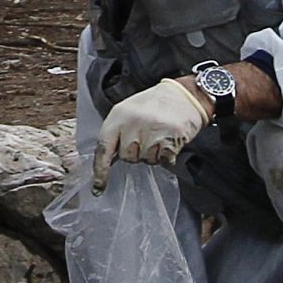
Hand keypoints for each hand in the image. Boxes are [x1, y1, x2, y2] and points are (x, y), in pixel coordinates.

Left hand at [91, 78, 212, 194]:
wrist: (185, 94)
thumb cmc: (154, 105)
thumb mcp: (128, 112)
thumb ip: (117, 133)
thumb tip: (108, 159)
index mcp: (118, 115)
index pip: (104, 147)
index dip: (100, 171)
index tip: (98, 188)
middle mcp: (133, 122)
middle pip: (127, 157)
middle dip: (136, 153)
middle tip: (146, 136)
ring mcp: (152, 129)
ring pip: (146, 160)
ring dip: (152, 153)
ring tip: (159, 135)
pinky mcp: (171, 136)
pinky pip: (163, 160)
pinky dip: (166, 155)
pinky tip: (169, 140)